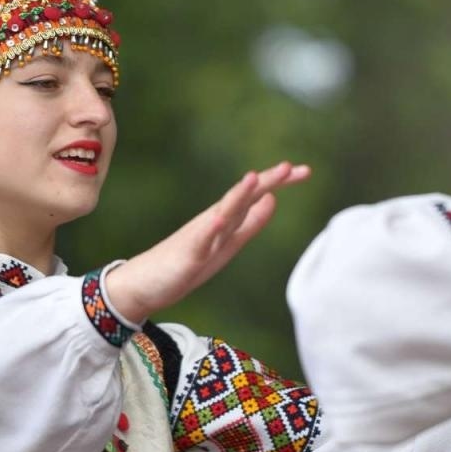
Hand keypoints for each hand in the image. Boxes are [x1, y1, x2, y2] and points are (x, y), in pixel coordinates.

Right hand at [103, 161, 310, 323]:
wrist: (145, 285)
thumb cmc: (187, 264)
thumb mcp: (229, 243)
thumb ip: (250, 222)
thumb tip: (272, 199)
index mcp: (227, 220)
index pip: (256, 195)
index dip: (279, 182)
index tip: (305, 170)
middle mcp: (215, 221)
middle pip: (243, 196)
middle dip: (266, 181)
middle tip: (289, 166)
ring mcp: (200, 236)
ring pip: (222, 213)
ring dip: (237, 195)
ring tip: (253, 179)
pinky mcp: (186, 254)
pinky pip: (198, 241)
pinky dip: (210, 229)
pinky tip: (218, 220)